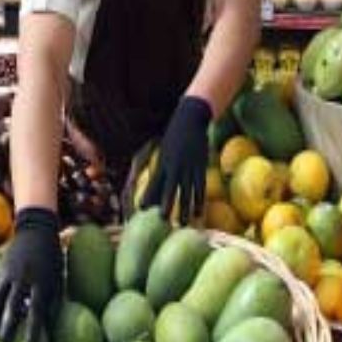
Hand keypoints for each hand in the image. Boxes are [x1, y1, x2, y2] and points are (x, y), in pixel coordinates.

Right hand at [0, 206, 61, 341]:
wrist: (35, 230)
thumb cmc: (52, 259)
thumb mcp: (58, 278)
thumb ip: (52, 301)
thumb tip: (48, 327)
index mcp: (41, 282)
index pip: (37, 311)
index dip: (33, 331)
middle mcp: (23, 279)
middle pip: (11, 308)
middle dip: (6, 329)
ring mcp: (8, 274)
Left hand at [139, 96, 212, 221]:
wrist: (191, 118)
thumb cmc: (174, 136)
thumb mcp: (163, 150)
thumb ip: (161, 167)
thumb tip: (155, 185)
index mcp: (163, 161)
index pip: (154, 182)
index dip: (148, 196)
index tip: (141, 210)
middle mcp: (175, 165)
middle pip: (170, 189)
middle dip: (166, 205)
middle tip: (163, 221)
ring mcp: (189, 167)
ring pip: (187, 191)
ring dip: (185, 209)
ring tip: (183, 224)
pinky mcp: (201, 167)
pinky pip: (200, 187)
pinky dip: (199, 201)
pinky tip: (199, 214)